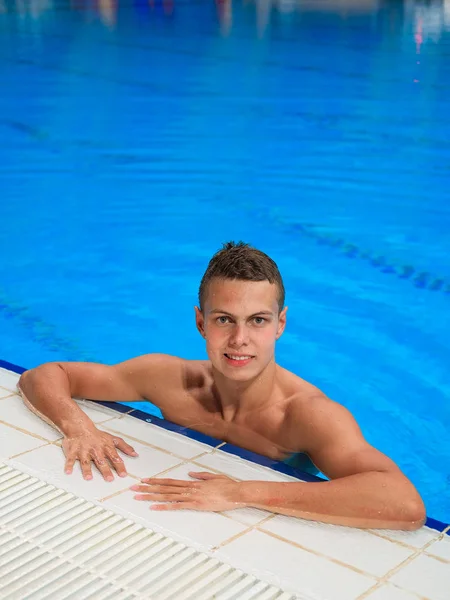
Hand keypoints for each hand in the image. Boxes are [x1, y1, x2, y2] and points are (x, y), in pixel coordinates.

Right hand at [62, 427, 137, 480]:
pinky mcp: (73, 452)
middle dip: (105, 470)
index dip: (119, 466)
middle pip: (101, 461)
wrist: (80, 427)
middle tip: (109, 479)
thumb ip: (124, 447)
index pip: (114, 457)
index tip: (123, 474)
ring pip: (86, 461)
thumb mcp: (112, 439)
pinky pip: (70, 459)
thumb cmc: (97, 435)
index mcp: (105, 447)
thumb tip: (135, 454)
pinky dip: (69, 465)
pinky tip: (68, 472)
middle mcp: (95, 450)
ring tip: (89, 478)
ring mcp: (84, 451)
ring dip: (87, 470)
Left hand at [130, 472, 245, 511]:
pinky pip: (176, 506)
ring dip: (151, 496)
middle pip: (164, 487)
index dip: (156, 481)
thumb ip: (200, 475)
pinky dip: (163, 506)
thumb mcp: (213, 476)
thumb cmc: (227, 485)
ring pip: (167, 495)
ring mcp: (191, 496)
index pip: (170, 481)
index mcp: (192, 482)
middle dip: (147, 488)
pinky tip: (153, 507)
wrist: (236, 492)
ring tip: (138, 496)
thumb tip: (190, 473)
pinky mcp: (195, 505)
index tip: (144, 480)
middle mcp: (189, 488)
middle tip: (133, 487)